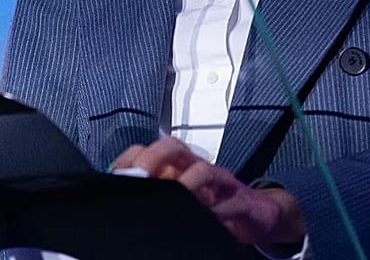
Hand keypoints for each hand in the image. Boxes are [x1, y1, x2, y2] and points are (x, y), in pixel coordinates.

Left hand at [112, 137, 304, 250]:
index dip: (128, 160)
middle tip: (140, 180)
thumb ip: (155, 193)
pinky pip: (229, 201)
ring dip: (186, 184)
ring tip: (173, 197)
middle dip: (153, 160)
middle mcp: (195, 167)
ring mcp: (220, 181)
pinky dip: (216, 212)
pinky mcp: (241, 200)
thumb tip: (120, 197)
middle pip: (172, 148)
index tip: (112, 176)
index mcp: (175, 166)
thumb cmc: (213, 204)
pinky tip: (206, 221)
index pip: (146, 150)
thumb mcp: (181, 198)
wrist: (258, 213)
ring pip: (203, 170)